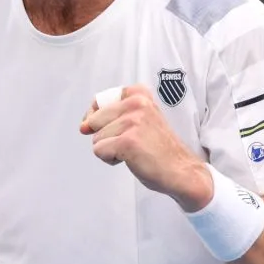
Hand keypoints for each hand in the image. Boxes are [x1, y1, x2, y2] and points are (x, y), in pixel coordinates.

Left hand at [80, 85, 213, 211]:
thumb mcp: (139, 119)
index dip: (97, 118)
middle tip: (131, 143)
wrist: (180, 170)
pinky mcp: (128, 141)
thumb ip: (111, 116)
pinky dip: (111, 159)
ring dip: (110, 149)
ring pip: (96, 138)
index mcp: (139, 93)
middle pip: (95, 121)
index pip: (99, 101)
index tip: (111, 128)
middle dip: (107, 136)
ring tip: (134, 151)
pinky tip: (131, 159)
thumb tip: (83, 127)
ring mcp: (132, 121)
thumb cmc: (158, 148)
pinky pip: (99, 151)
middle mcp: (136, 103)